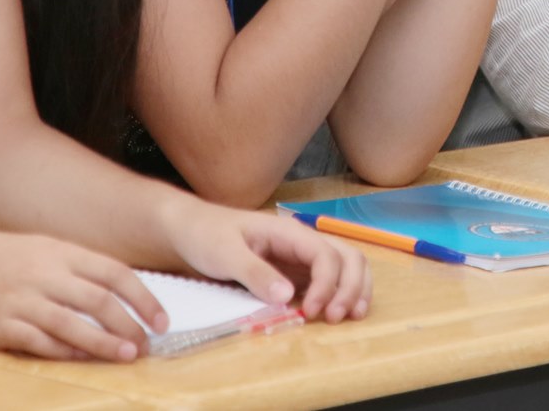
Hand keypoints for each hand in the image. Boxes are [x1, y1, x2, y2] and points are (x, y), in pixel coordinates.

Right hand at [0, 228, 162, 361]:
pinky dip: (67, 352)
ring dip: (104, 343)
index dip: (143, 298)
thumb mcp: (43, 248)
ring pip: (73, 325)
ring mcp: (22, 301)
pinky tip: (86, 359)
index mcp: (61, 252)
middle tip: (147, 345)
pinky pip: (41, 343)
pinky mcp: (2, 326)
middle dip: (129, 325)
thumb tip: (120, 290)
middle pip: (99, 301)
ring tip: (127, 355)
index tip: (161, 320)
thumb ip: (78, 267)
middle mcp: (44, 274)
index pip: (115, 273)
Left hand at [162, 196, 370, 323]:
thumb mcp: (224, 254)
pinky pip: (331, 278)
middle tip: (336, 317)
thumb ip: (255, 273)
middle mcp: (303, 242)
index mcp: (288, 232)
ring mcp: (302, 256)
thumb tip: (288, 296)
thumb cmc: (207, 236)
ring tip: (350, 315)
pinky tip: (339, 310)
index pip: (325, 254)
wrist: (193, 230)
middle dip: (350, 287)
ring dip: (355, 288)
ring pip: (347, 265)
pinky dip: (343, 292)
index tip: (312, 311)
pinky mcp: (297, 271)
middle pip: (348, 256)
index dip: (327, 284)